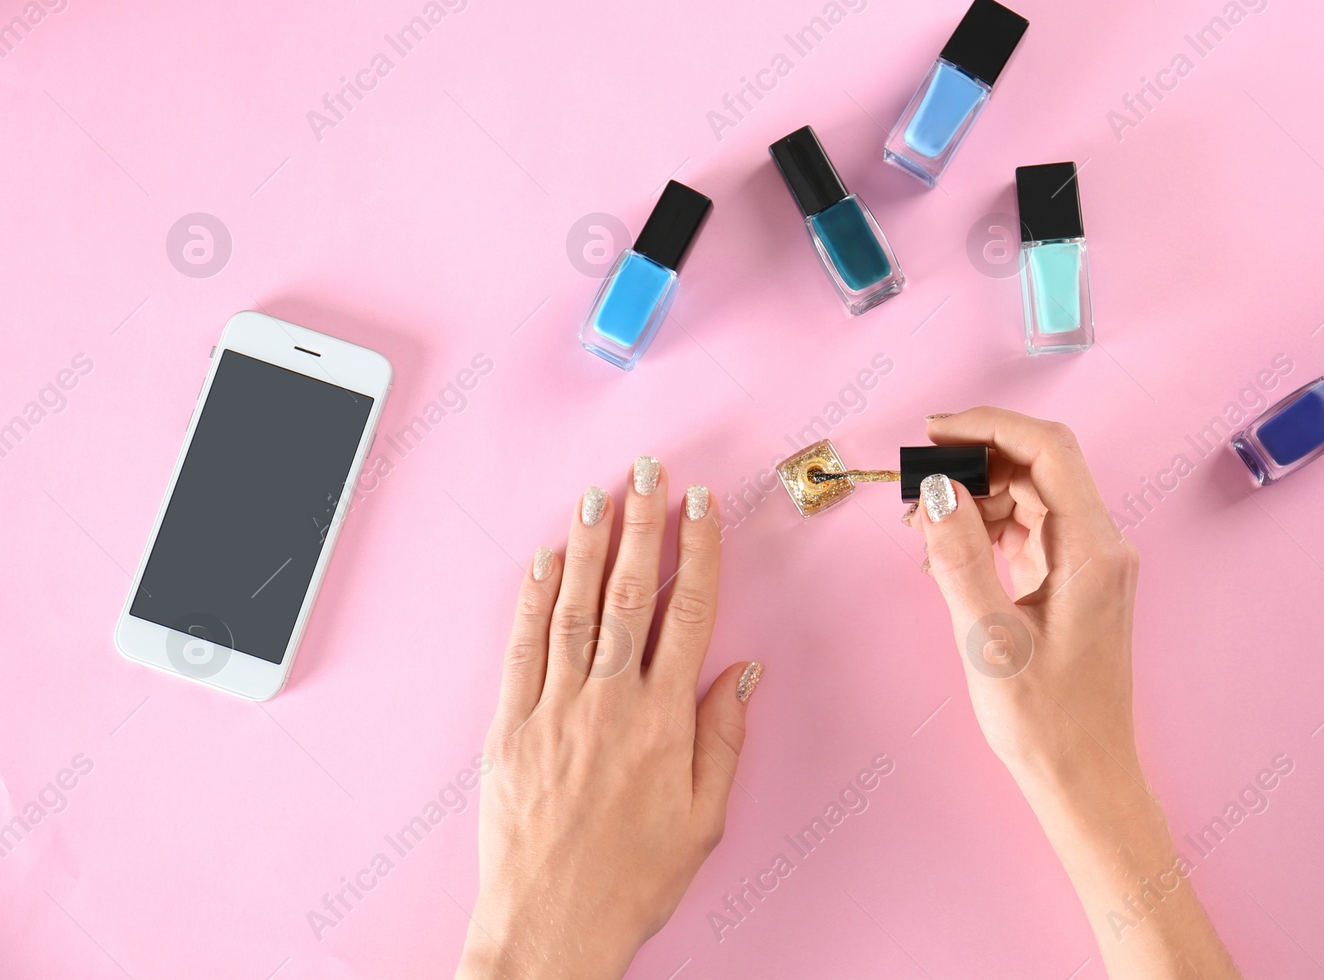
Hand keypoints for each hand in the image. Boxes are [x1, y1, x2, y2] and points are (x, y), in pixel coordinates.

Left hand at [457, 459, 761, 979]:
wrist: (550, 928)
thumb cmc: (633, 880)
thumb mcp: (705, 818)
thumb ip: (723, 738)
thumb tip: (740, 672)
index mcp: (662, 721)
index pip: (686, 613)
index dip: (695, 552)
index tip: (699, 506)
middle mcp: (608, 702)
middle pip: (627, 593)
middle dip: (640, 524)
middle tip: (647, 471)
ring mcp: (553, 709)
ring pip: (572, 608)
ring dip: (586, 545)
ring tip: (597, 495)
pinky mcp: (508, 728)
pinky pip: (521, 648)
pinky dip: (530, 600)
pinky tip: (541, 561)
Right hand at [915, 408, 1138, 803]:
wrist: (1084, 779)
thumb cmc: (1046, 722)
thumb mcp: (988, 640)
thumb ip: (959, 558)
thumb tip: (934, 491)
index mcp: (1094, 550)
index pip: (1048, 450)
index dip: (990, 426)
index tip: (934, 431)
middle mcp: (1102, 546)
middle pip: (1038, 467)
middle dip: (974, 464)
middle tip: (914, 486)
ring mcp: (1089, 564)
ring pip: (1030, 497)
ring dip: (975, 499)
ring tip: (921, 532)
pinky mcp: (1072, 583)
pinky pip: (1028, 531)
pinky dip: (986, 530)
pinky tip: (946, 555)